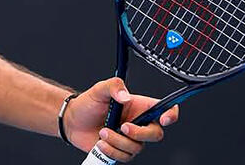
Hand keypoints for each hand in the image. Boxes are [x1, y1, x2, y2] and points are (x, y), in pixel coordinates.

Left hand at [63, 78, 178, 161]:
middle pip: (156, 134)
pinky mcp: (121, 151)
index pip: (164, 109)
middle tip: (122, 127)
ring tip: (103, 132)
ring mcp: (131, 139)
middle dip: (139, 133)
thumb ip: (113, 86)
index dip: (171, 114)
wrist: (73, 122)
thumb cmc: (88, 103)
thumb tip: (125, 96)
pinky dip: (112, 151)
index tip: (164, 119)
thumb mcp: (99, 89)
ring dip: (118, 142)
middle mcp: (139, 123)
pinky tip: (101, 143)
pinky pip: (125, 157)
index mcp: (139, 106)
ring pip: (137, 148)